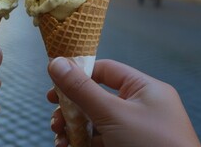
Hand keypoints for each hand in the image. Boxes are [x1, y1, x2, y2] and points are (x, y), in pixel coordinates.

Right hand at [47, 58, 200, 146]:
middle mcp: (138, 107)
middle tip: (56, 115)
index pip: (105, 70)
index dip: (79, 73)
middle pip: (94, 97)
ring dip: (71, 127)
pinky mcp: (123, 146)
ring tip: (59, 135)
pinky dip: (80, 141)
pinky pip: (97, 138)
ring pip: (93, 121)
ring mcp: (131, 130)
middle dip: (71, 107)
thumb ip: (82, 89)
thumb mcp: (113, 114)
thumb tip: (57, 63)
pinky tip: (67, 146)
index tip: (56, 81)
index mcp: (144, 89)